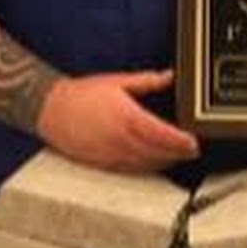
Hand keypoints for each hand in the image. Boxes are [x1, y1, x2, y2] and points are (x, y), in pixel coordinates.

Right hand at [35, 69, 198, 172]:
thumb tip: (169, 76)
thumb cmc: (82, 95)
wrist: (51, 110)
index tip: (194, 142)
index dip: (182, 142)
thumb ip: (147, 81)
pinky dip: (148, 168)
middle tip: (193, 150)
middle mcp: (122, 140)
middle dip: (179, 154)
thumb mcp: (117, 81)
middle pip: (159, 153)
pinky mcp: (105, 164)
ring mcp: (113, 155)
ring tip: (179, 156)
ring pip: (148, 165)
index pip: (162, 135)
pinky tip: (155, 161)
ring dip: (166, 162)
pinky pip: (133, 171)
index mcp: (127, 118)